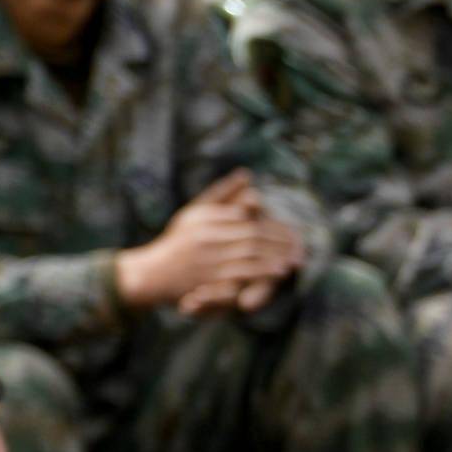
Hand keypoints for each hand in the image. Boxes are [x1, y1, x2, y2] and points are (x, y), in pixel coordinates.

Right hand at [112, 170, 303, 315]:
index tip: (292, 229)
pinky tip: (280, 272)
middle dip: (280, 239)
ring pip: (249, 252)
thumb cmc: (176, 243)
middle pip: (252, 233)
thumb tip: (248, 174)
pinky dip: (262, 270)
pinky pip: (241, 272)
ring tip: (297, 258)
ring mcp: (206, 255)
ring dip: (277, 255)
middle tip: (302, 244)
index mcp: (204, 216)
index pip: (246, 215)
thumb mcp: (195, 213)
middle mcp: (206, 233)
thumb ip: (221, 194)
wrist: (149, 274)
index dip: (272, 222)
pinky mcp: (207, 276)